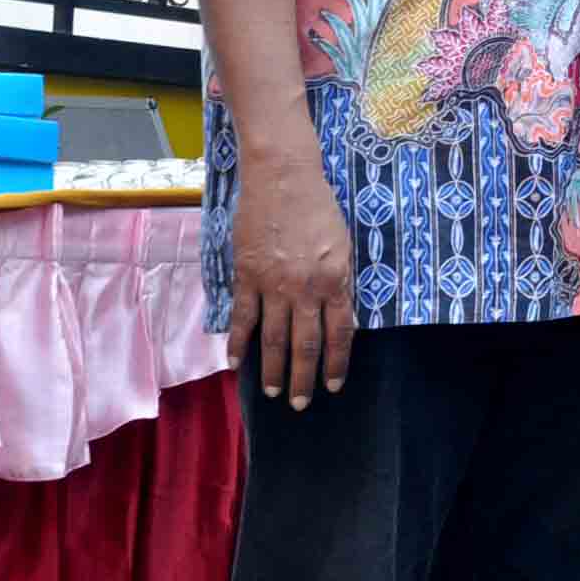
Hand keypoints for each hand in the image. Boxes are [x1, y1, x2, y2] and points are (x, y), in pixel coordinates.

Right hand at [229, 138, 356, 407]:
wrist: (283, 176)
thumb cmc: (319, 206)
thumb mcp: (344, 244)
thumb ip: (341, 281)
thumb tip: (342, 317)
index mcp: (334, 280)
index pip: (339, 334)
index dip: (335, 363)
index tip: (332, 386)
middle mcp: (305, 288)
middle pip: (305, 344)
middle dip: (303, 378)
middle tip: (299, 404)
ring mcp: (273, 284)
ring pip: (274, 338)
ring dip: (273, 369)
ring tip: (273, 392)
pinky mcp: (247, 275)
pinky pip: (242, 317)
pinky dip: (238, 342)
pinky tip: (235, 362)